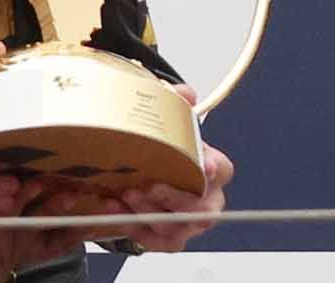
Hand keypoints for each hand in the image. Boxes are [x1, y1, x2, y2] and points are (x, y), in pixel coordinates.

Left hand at [95, 84, 234, 251]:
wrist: (151, 176)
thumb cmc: (167, 153)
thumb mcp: (172, 125)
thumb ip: (177, 105)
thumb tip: (184, 93)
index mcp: (215, 170)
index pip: (222, 170)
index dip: (214, 169)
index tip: (205, 167)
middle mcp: (208, 201)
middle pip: (198, 207)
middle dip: (171, 197)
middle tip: (146, 185)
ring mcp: (189, 224)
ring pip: (173, 225)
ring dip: (145, 211)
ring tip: (124, 193)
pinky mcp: (169, 240)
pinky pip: (152, 239)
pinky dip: (130, 224)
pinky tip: (111, 206)